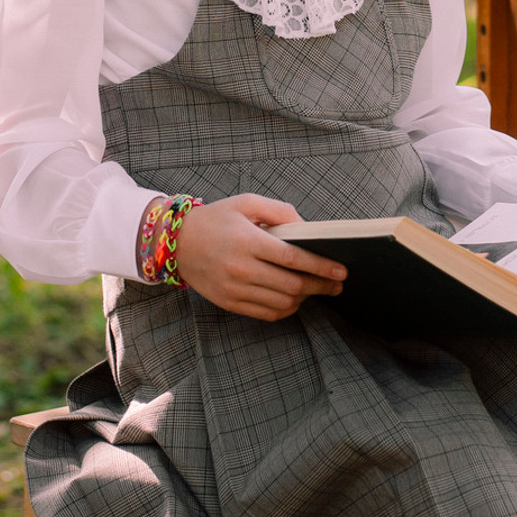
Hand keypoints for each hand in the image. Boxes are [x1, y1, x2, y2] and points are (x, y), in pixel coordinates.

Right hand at [173, 195, 347, 321]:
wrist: (175, 243)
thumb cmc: (216, 219)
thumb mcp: (246, 203)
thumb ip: (279, 211)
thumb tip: (307, 229)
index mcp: (248, 241)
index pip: (294, 258)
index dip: (321, 266)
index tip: (341, 271)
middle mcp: (241, 268)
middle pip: (292, 284)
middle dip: (321, 286)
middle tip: (338, 284)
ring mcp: (234, 289)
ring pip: (282, 302)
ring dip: (305, 298)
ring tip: (317, 289)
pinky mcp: (229, 303)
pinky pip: (266, 313)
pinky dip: (286, 309)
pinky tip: (295, 300)